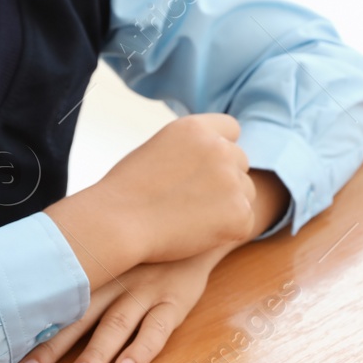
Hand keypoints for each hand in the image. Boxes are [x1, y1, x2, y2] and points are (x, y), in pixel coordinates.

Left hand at [14, 244, 228, 362]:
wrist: (196, 223)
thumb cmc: (145, 244)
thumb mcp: (113, 244)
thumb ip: (83, 263)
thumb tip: (31, 279)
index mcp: (96, 269)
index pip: (57, 299)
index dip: (32, 324)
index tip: (5, 347)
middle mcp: (115, 280)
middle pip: (78, 316)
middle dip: (51, 347)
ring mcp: (145, 290)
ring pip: (116, 324)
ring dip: (95, 353)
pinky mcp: (174, 300)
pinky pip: (157, 328)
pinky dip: (142, 350)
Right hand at [45, 114, 256, 286]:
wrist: (117, 223)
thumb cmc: (127, 190)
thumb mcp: (159, 149)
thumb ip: (191, 147)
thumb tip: (213, 155)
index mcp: (197, 128)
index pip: (231, 129)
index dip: (221, 148)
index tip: (207, 168)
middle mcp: (219, 148)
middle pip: (240, 162)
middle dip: (225, 179)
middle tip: (193, 200)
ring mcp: (232, 181)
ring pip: (245, 192)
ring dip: (228, 205)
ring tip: (190, 218)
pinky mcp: (238, 213)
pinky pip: (244, 222)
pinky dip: (227, 231)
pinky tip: (197, 234)